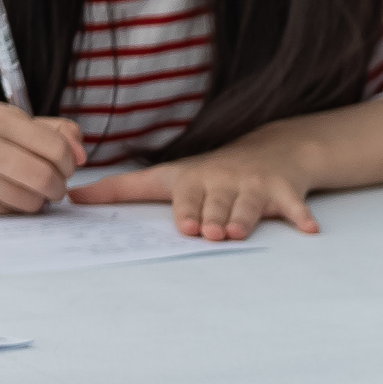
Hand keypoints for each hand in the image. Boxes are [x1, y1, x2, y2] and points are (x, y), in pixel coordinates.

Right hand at [0, 103, 84, 213]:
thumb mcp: (6, 120)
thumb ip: (52, 131)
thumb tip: (82, 154)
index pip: (56, 148)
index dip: (69, 162)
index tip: (64, 165)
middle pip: (45, 178)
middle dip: (59, 186)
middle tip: (54, 185)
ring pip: (30, 201)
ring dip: (39, 200)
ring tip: (30, 189)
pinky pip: (8, 212)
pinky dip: (15, 207)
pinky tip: (4, 194)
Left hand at [72, 144, 318, 238]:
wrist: (273, 152)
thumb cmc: (211, 174)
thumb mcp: (167, 176)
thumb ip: (122, 189)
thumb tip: (72, 198)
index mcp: (193, 179)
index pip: (182, 194)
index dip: (183, 208)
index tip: (182, 225)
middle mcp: (222, 179)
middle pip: (216, 202)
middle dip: (212, 214)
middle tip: (208, 230)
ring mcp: (254, 184)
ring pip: (248, 204)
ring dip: (245, 216)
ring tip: (238, 231)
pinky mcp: (284, 190)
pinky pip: (294, 204)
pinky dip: (301, 215)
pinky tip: (309, 229)